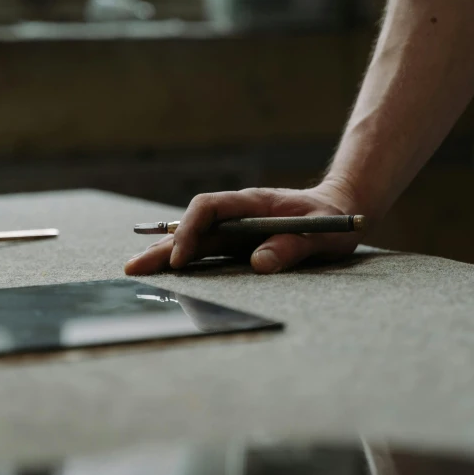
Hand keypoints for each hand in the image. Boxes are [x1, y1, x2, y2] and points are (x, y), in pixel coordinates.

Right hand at [124, 181, 367, 274]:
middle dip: (163, 247)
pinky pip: (207, 252)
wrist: (339, 211)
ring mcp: (236, 229)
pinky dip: (185, 261)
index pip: (208, 208)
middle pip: (192, 226)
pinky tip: (167, 272)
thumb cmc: (332, 219)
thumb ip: (293, 245)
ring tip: (138, 270)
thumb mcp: (323, 232)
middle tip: (133, 268)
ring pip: (194, 240)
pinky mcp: (238, 244)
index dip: (190, 231)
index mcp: (253, 203)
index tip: (181, 259)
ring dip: (166, 254)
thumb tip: (259, 264)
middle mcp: (237, 214)